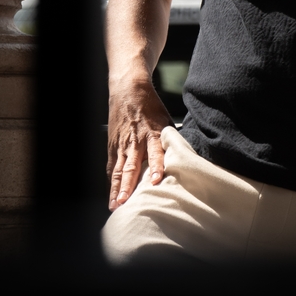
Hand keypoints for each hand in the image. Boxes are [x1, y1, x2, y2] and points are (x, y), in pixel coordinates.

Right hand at [106, 78, 171, 209]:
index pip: (156, 153)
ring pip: (118, 170)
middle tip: (126, 202)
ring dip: (116, 188)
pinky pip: (111, 166)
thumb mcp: (165, 121)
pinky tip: (111, 194)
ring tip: (115, 204)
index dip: (156, 167)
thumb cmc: (150, 107)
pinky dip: (110, 181)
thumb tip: (185, 159)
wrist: (128, 90)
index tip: (156, 181)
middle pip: (131, 167)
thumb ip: (171, 141)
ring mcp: (122, 145)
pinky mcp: (112, 146)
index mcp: (153, 134)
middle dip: (128, 186)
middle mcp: (136, 142)